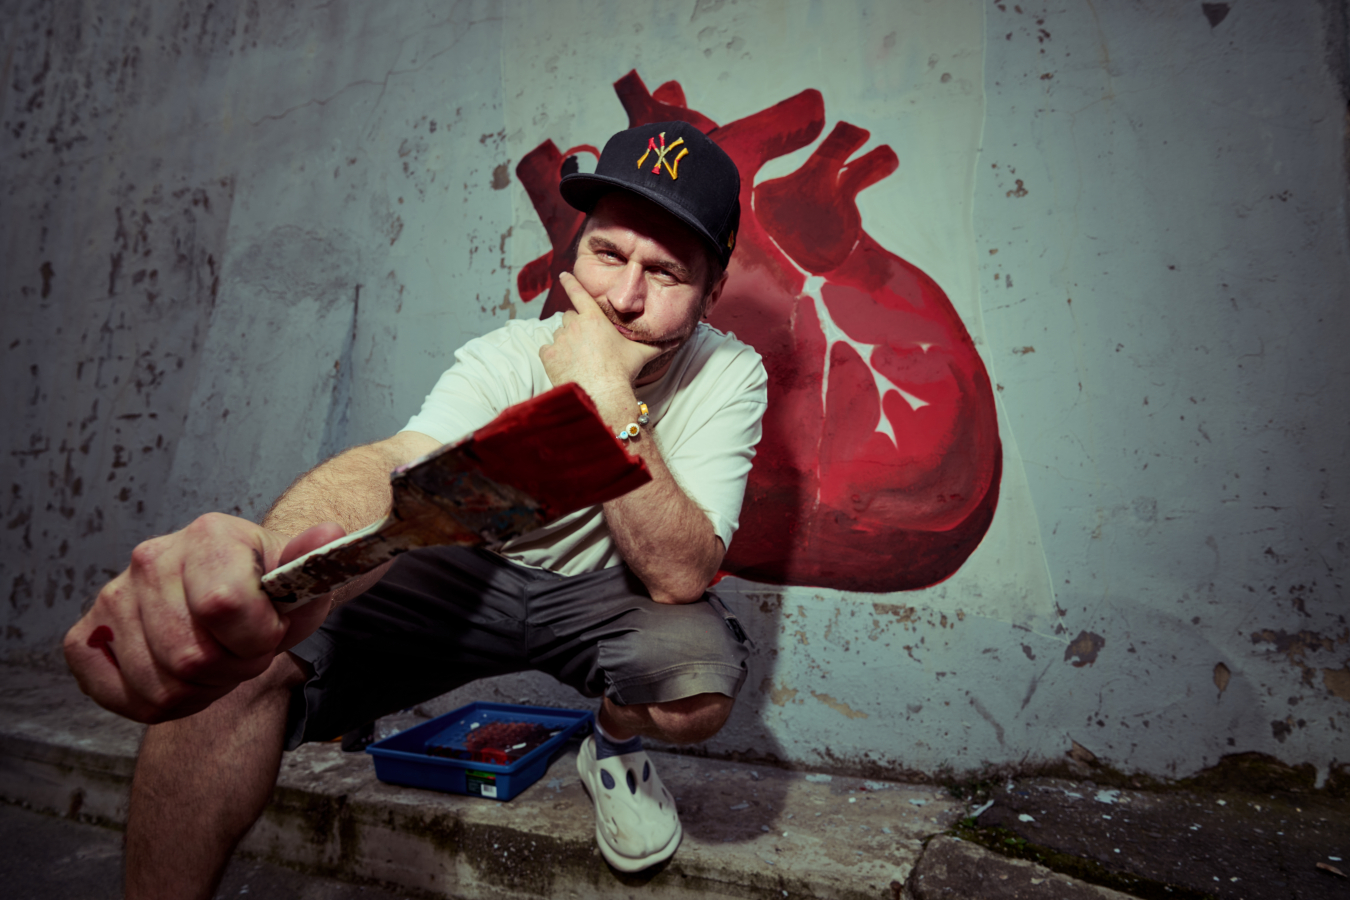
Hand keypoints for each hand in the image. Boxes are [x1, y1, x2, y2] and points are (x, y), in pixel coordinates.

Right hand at [62, 513, 343, 723]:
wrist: (233, 581)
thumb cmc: (267, 586)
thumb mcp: (300, 578)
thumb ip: (315, 562)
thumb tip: (329, 534)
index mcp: (209, 536)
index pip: (225, 607)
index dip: (258, 639)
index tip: (272, 633)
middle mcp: (151, 559)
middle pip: (191, 658)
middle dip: (233, 671)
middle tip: (245, 653)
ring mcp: (113, 596)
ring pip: (160, 686)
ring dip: (201, 691)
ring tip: (217, 662)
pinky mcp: (86, 634)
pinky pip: (119, 697)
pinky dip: (159, 702)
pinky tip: (181, 677)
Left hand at [539, 272, 664, 401]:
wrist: (602, 395)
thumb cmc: (622, 372)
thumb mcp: (641, 355)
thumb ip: (656, 345)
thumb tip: (675, 341)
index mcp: (594, 318)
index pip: (578, 293)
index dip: (570, 282)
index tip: (563, 275)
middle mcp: (574, 324)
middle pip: (569, 317)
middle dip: (575, 325)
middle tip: (586, 342)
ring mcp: (560, 340)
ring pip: (559, 334)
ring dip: (566, 342)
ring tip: (579, 358)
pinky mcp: (549, 356)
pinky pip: (547, 350)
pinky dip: (553, 356)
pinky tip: (565, 366)